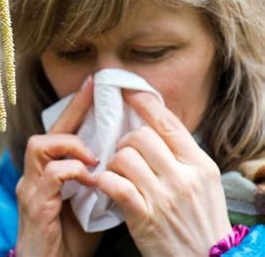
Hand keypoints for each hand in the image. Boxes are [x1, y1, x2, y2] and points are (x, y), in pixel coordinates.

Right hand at [16, 75, 102, 256]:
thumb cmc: (70, 239)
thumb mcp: (90, 204)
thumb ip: (99, 181)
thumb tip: (122, 161)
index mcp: (49, 173)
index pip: (61, 133)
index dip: (76, 108)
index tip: (94, 85)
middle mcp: (35, 175)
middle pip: (48, 132)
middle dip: (72, 110)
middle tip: (94, 92)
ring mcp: (31, 188)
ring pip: (40, 145)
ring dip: (71, 144)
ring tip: (93, 155)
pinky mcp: (34, 203)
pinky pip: (51, 175)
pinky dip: (73, 171)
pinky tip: (90, 179)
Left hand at [95, 90, 231, 256]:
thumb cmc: (201, 218)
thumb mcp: (204, 182)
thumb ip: (181, 155)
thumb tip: (156, 124)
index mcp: (199, 164)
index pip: (168, 123)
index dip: (145, 103)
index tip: (128, 91)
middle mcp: (183, 177)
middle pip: (141, 136)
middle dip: (125, 140)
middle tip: (123, 151)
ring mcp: (164, 197)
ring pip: (124, 157)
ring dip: (113, 162)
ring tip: (117, 171)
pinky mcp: (144, 217)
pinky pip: (116, 185)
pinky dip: (105, 180)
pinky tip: (105, 183)